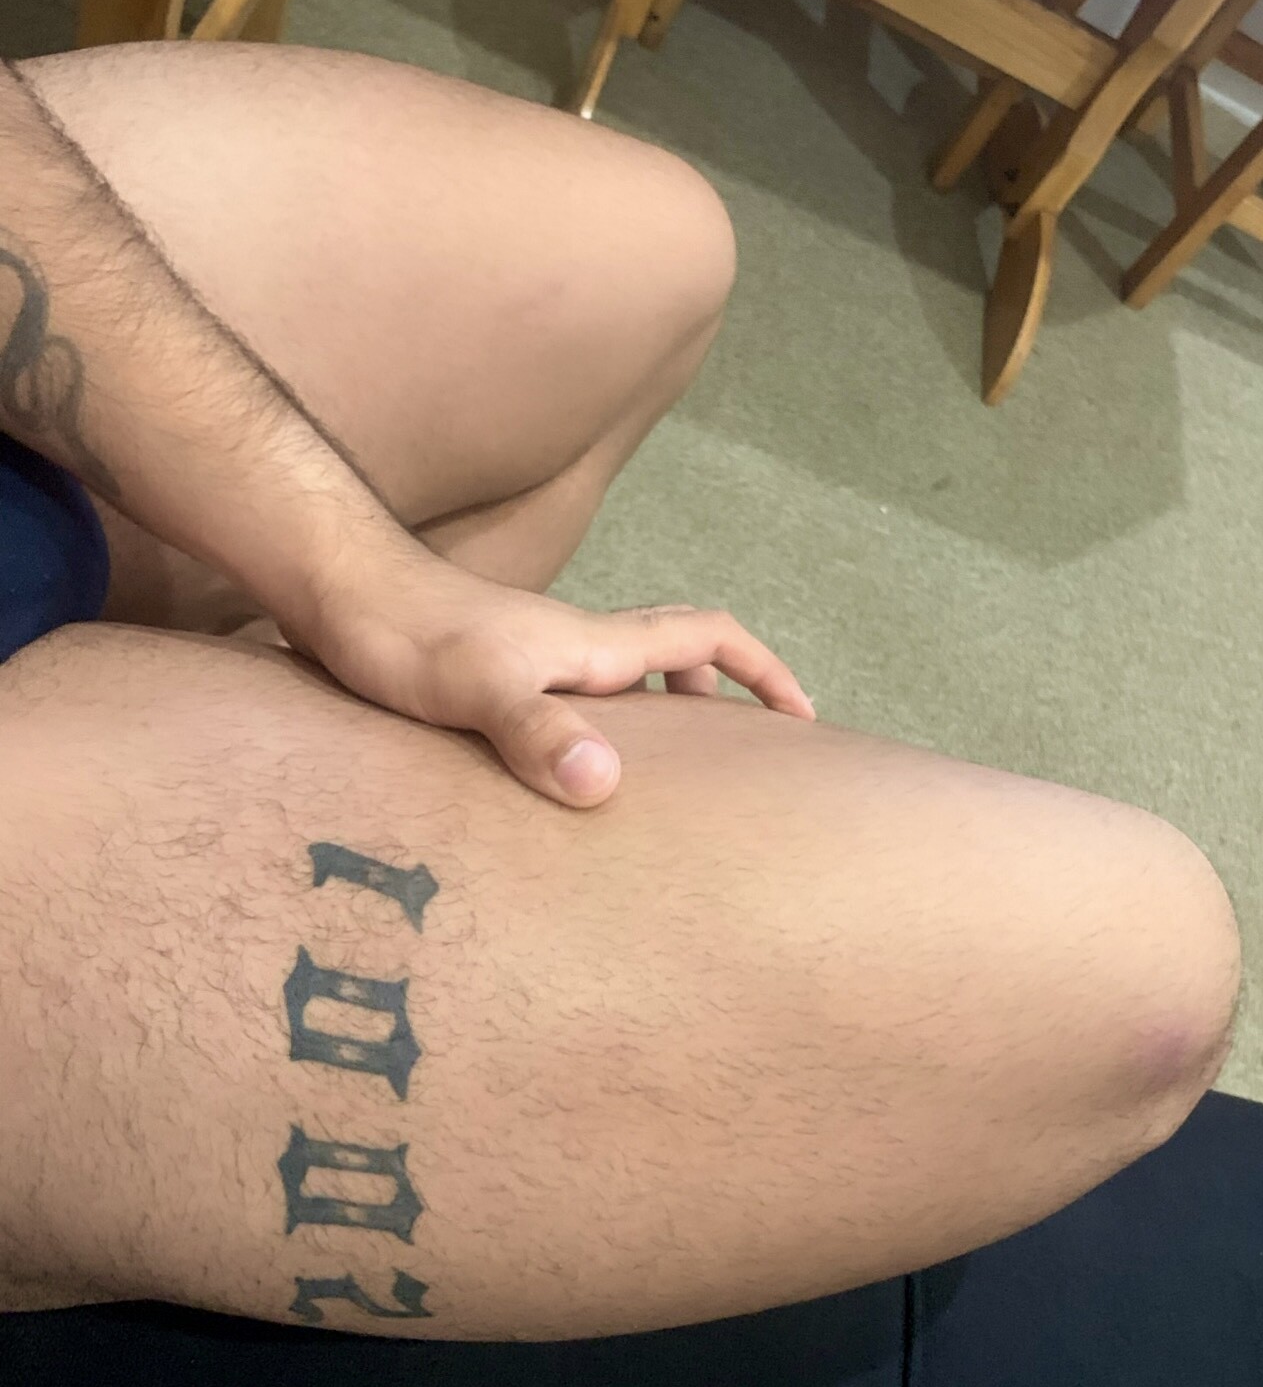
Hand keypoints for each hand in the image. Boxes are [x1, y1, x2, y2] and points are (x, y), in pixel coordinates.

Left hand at [287, 545, 815, 806]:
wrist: (334, 593)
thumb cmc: (405, 636)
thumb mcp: (478, 687)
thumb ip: (540, 732)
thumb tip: (606, 784)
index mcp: (596, 645)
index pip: (707, 638)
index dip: (763, 674)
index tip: (803, 721)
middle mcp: (578, 648)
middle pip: (678, 661)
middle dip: (726, 707)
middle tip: (746, 771)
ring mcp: (538, 661)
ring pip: (627, 686)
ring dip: (662, 724)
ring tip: (666, 792)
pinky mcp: (496, 678)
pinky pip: (576, 707)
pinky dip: (599, 739)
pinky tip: (566, 786)